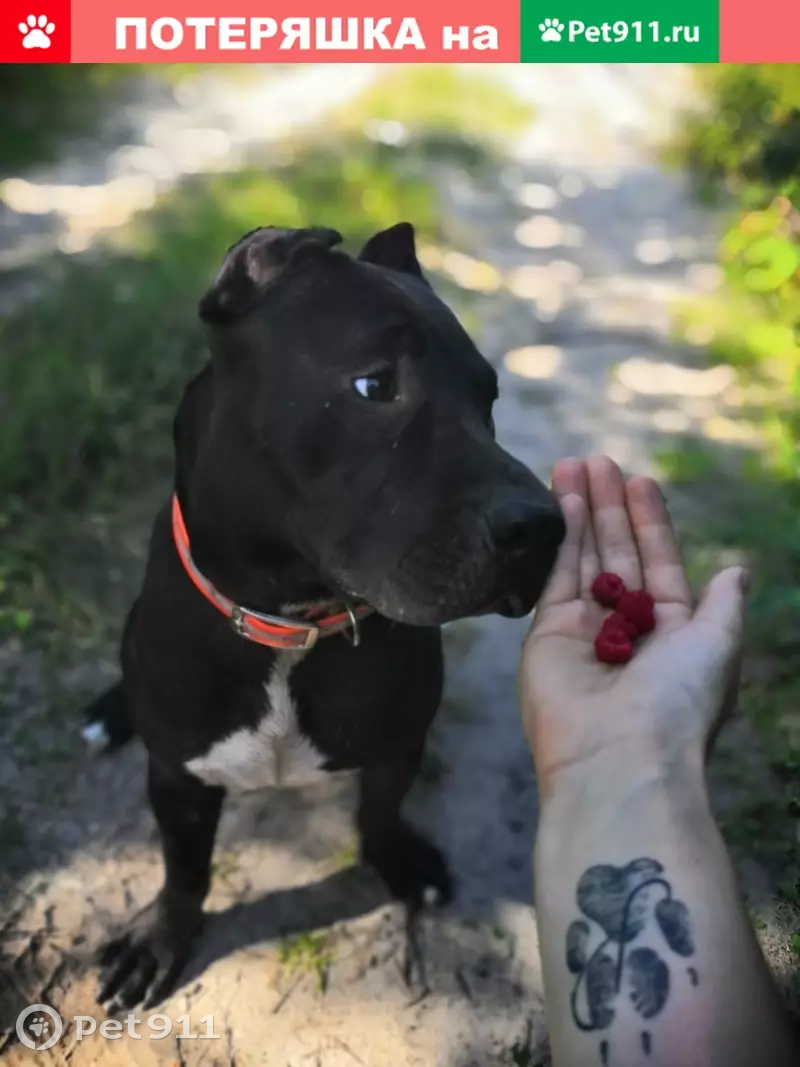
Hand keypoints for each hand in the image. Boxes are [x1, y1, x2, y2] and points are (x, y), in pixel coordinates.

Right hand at [519, 455, 746, 800]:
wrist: (620, 757)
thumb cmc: (679, 703)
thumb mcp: (718, 646)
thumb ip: (723, 605)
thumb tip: (737, 571)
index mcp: (672, 632)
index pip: (659, 562)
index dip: (651, 521)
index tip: (639, 480)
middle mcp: (627, 628)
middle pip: (617, 553)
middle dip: (609, 506)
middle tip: (600, 459)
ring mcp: (584, 631)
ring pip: (583, 558)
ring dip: (580, 511)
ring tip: (573, 464)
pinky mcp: (547, 635)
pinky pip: (555, 576)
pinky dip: (559, 538)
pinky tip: (560, 500)